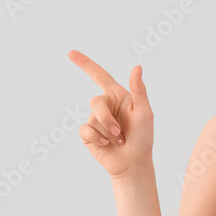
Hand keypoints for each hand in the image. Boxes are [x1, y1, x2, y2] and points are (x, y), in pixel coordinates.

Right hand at [68, 50, 152, 178]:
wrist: (133, 162)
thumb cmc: (143, 137)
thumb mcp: (144, 112)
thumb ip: (139, 90)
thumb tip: (137, 66)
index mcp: (117, 95)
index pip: (99, 75)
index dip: (85, 63)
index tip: (70, 53)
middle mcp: (105, 105)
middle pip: (95, 101)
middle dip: (107, 119)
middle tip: (120, 133)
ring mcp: (95, 120)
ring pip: (92, 119)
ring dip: (107, 132)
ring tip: (119, 141)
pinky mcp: (88, 134)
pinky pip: (85, 130)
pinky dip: (97, 138)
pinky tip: (107, 145)